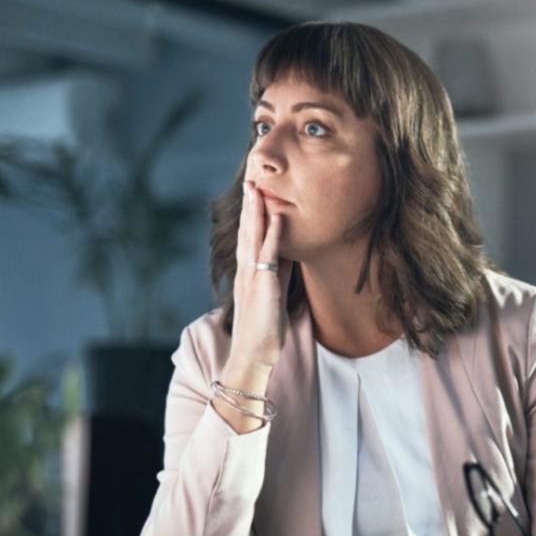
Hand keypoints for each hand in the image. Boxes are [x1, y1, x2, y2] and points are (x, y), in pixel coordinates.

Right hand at [228, 179, 291, 371]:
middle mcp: (246, 271)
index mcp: (248, 273)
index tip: (253, 193)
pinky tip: (276, 217)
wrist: (253, 355)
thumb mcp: (273, 294)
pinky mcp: (263, 286)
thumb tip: (289, 254)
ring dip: (255, 212)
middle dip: (248, 206)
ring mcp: (252, 277)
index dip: (250, 215)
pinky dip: (273, 235)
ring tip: (256, 187)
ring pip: (253, 238)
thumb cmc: (264, 329)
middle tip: (250, 180)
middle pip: (246, 232)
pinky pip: (269, 256)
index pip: (248, 237)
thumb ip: (279, 273)